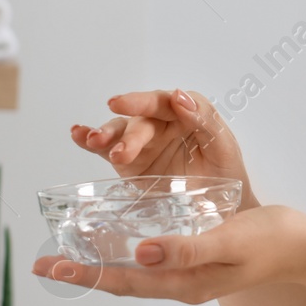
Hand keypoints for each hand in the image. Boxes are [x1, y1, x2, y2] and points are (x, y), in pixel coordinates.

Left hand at [30, 204, 305, 303]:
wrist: (305, 247)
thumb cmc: (271, 240)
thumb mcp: (228, 240)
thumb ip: (186, 249)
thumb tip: (140, 253)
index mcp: (186, 283)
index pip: (124, 281)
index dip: (86, 273)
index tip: (51, 267)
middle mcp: (182, 283)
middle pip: (122, 280)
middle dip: (83, 271)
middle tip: (43, 264)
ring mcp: (189, 275)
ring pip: (133, 272)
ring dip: (101, 262)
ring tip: (70, 253)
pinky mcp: (196, 260)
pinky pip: (151, 261)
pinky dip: (126, 251)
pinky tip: (117, 239)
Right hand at [71, 88, 256, 206]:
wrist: (222, 208)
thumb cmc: (226, 173)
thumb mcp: (225, 148)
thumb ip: (206, 120)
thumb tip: (181, 97)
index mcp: (187, 113)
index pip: (167, 101)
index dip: (147, 100)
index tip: (130, 104)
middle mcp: (162, 123)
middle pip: (141, 120)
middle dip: (130, 134)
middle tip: (121, 150)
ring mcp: (143, 141)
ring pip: (120, 131)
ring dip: (106, 135)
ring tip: (94, 141)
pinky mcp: (128, 161)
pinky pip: (107, 148)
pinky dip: (89, 139)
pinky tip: (78, 134)